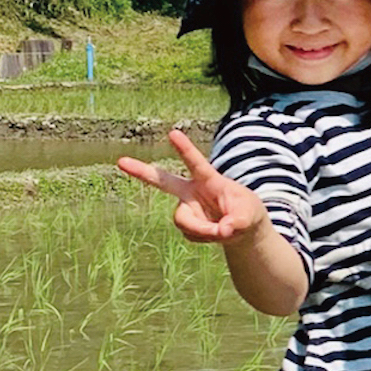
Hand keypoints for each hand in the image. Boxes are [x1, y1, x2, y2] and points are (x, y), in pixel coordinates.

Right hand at [118, 129, 269, 245]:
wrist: (241, 229)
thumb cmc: (247, 213)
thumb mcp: (250, 217)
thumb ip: (238, 223)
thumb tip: (221, 231)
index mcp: (209, 180)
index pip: (196, 163)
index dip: (185, 149)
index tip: (173, 132)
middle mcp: (192, 191)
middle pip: (163, 181)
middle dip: (141, 171)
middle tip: (120, 161)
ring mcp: (185, 207)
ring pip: (184, 221)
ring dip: (203, 230)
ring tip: (222, 231)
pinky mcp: (184, 223)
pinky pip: (190, 234)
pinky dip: (205, 238)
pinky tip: (214, 234)